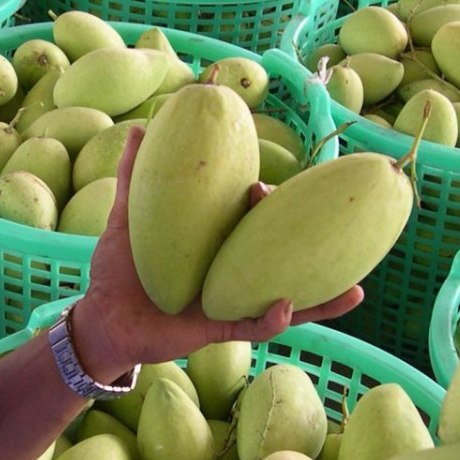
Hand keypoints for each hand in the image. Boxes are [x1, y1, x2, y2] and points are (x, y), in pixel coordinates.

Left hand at [69, 127, 363, 380]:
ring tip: (356, 288)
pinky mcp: (221, 330)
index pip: (251, 222)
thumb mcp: (126, 220)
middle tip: (313, 218)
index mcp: (216, 246)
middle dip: (304, 242)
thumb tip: (137, 128)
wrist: (102, 319)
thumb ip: (132, 178)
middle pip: (279, 256)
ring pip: (287, 299)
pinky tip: (288, 305)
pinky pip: (256, 328)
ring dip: (323, 297)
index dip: (264, 204)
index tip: (260, 187)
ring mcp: (231, 303)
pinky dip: (275, 319)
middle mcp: (232, 274)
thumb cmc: (117, 272)